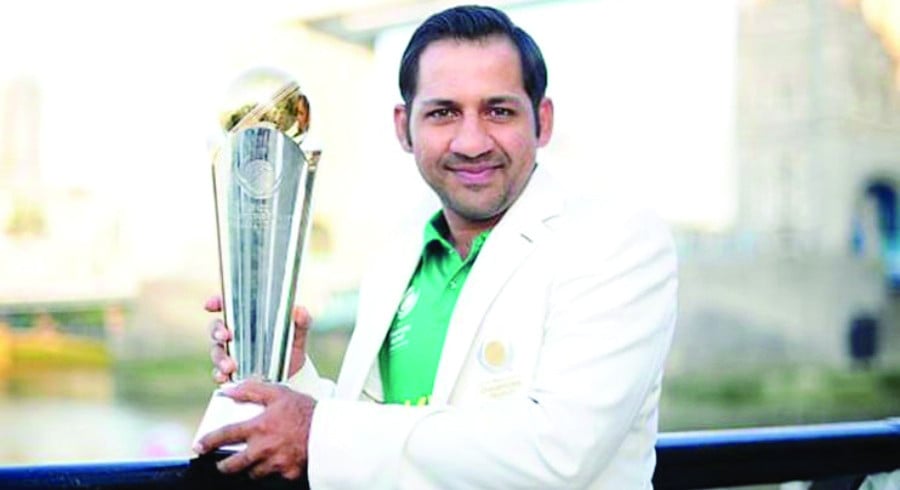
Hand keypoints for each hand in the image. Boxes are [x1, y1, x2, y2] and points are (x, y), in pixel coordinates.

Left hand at [194, 380, 315, 479]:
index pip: (224, 436)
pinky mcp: (287, 474)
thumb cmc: (306, 411)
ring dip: (249, 468)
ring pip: (252, 473)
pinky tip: (276, 463)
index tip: (199, 446)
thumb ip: (252, 390)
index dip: (208, 441)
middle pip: (232, 466)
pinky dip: (272, 471)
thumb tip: (229, 390)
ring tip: (252, 461)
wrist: (330, 431)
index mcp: (258, 428)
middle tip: (222, 463)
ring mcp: (274, 464)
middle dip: (223, 466)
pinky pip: (273, 476)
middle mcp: (262, 449)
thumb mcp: (279, 393)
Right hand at [206, 295, 310, 382]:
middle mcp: (236, 335)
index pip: (229, 306)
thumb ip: (301, 322)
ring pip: (216, 351)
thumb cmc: (290, 347)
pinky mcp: (231, 372)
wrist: (293, 376)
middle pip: (217, 328)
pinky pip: (218, 373)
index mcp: (249, 320)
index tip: (211, 305)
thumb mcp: (297, 334)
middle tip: (225, 336)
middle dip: (217, 331)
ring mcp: (231, 354)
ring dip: (220, 357)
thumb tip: (299, 310)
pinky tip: (224, 377)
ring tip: (230, 366)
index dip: (217, 302)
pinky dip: (219, 375)